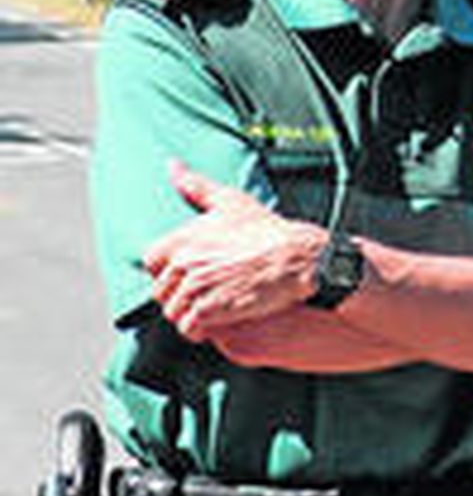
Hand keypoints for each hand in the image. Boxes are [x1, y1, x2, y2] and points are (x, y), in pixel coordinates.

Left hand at [142, 160, 322, 339]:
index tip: (189, 273)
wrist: (298, 258)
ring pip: (174, 312)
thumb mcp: (231, 201)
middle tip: (208, 293)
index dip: (169, 270)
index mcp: (183, 238)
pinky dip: (200, 330)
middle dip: (181, 295)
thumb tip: (172, 165)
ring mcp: (195, 287)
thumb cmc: (268, 231)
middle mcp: (184, 262)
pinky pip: (189, 328)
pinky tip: (219, 320)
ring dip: (191, 314)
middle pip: (162, 291)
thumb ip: (195, 185)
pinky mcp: (209, 310)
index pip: (151, 262)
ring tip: (216, 308)